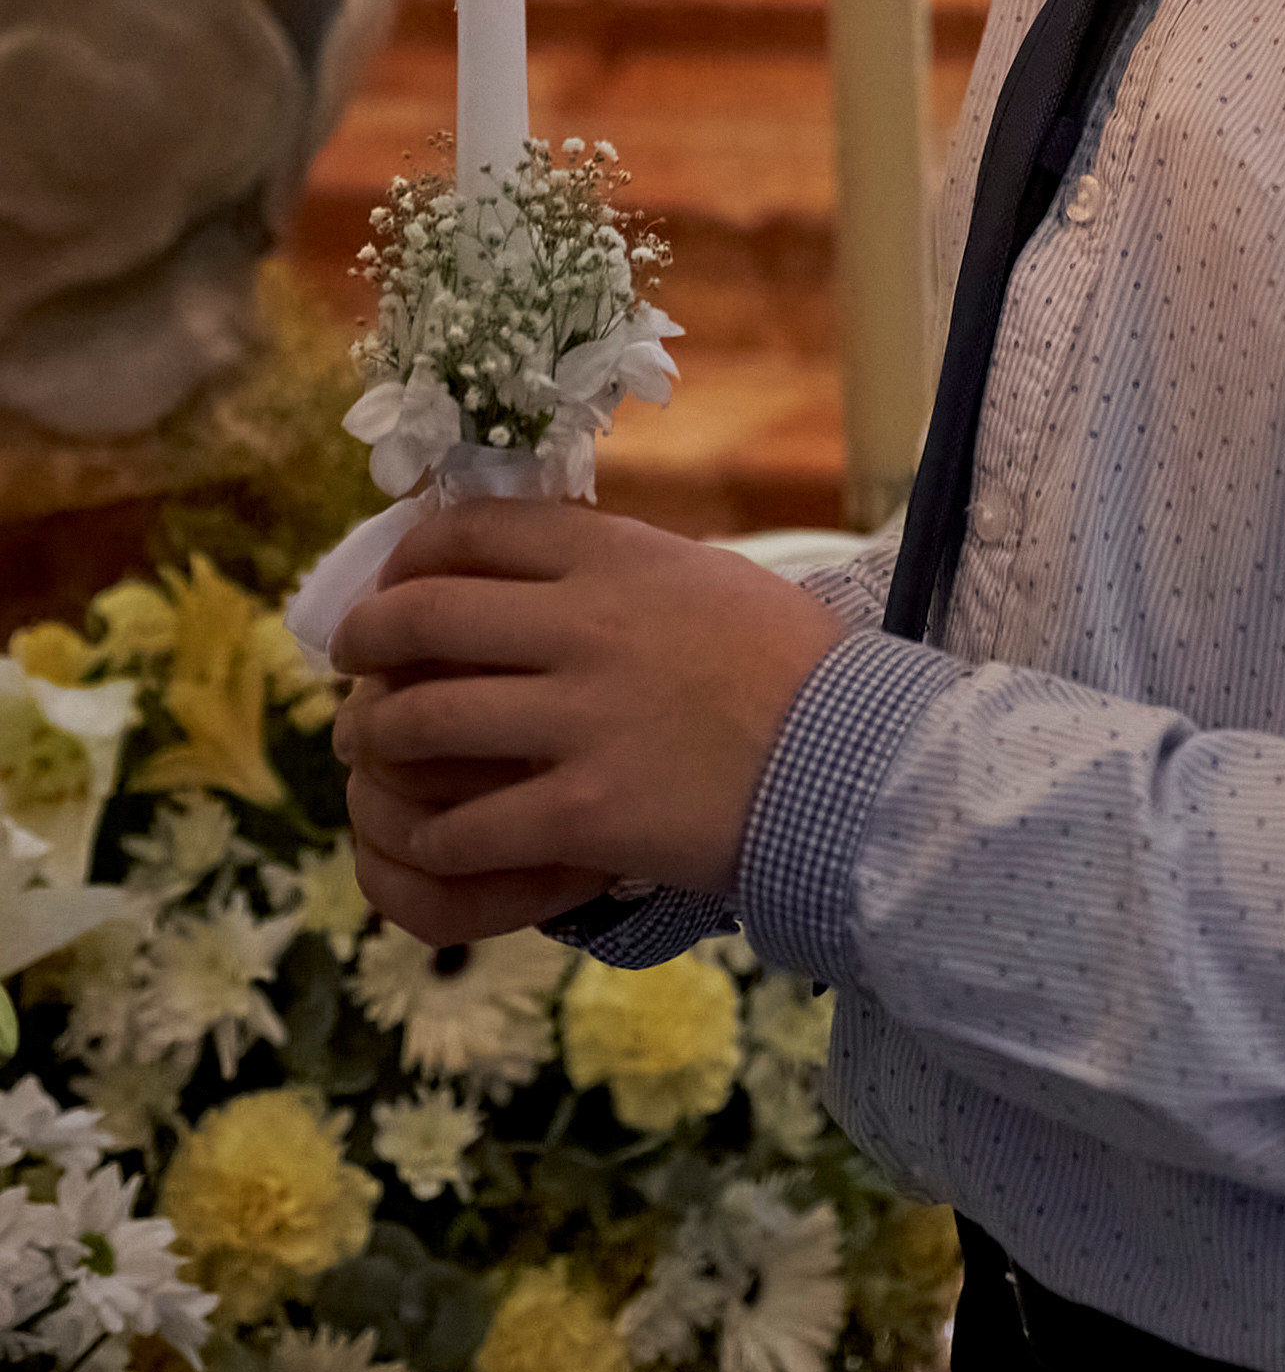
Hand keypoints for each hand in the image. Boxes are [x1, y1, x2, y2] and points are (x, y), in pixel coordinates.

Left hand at [332, 506, 841, 936]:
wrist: (849, 758)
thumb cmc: (790, 664)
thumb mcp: (703, 578)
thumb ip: (619, 570)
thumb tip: (546, 566)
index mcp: (613, 557)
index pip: (470, 531)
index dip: (406, 557)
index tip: (391, 584)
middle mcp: (581, 625)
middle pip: (421, 618)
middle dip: (364, 643)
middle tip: (349, 665)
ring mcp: (578, 719)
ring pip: (421, 720)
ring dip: (374, 737)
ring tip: (366, 747)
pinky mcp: (583, 810)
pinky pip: (466, 827)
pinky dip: (428, 836)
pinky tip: (427, 840)